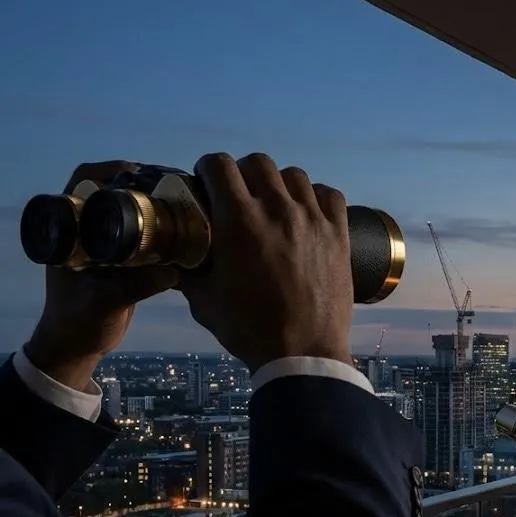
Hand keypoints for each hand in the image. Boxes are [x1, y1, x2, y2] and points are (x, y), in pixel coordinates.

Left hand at [24, 161, 179, 391]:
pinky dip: (161, 230)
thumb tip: (172, 272)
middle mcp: (85, 232)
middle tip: (172, 186)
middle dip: (142, 185)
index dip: (109, 171)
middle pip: (111, 191)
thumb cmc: (79, 323)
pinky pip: (142, 234)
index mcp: (70, 233)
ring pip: (129, 211)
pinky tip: (185, 230)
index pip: (83, 183)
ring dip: (155, 205)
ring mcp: (104, 244)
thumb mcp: (106, 303)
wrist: (78, 345)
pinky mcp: (121, 259)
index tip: (140, 173)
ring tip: (183, 202)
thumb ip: (136, 287)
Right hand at [177, 153, 352, 372]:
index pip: (219, 165)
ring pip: (294, 176)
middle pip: (257, 163)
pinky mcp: (339, 235)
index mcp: (238, 221)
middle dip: (242, 173)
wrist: (302, 353)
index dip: (208, 169)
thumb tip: (175, 258)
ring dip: (279, 184)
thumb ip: (188, 271)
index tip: (207, 183)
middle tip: (240, 194)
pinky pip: (329, 195)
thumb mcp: (204, 301)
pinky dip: (317, 197)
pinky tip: (308, 212)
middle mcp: (277, 211)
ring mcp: (312, 220)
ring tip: (274, 204)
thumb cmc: (250, 330)